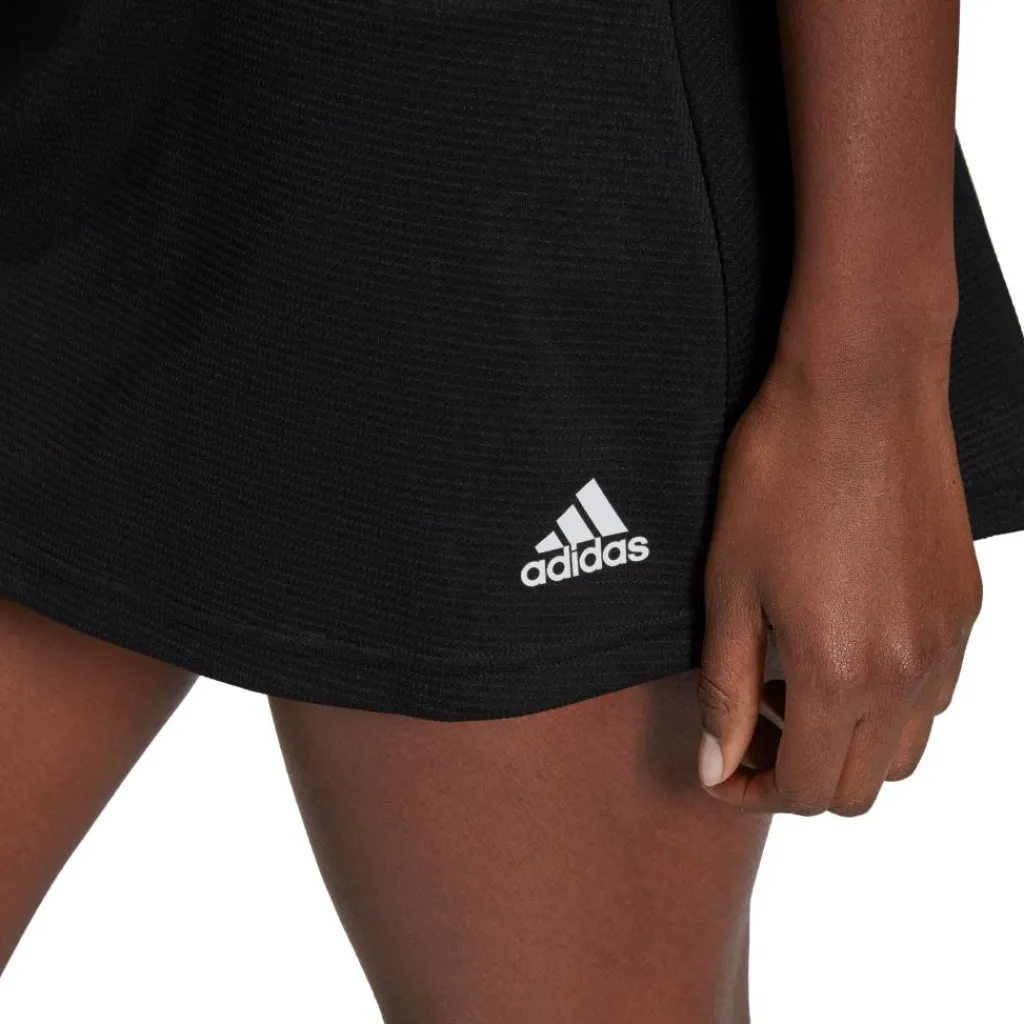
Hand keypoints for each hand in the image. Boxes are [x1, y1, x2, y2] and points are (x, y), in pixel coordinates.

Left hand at [696, 329, 982, 815]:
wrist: (861, 391)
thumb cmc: (781, 477)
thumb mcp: (730, 588)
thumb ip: (725, 691)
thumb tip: (717, 767)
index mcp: (841, 675)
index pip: (804, 789)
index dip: (751, 790)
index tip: (720, 762)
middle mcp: (908, 674)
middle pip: (857, 787)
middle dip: (794, 773)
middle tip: (747, 721)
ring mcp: (947, 643)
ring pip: (901, 751)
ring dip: (843, 744)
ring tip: (790, 684)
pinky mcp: (964, 608)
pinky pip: (933, 697)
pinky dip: (885, 704)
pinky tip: (841, 649)